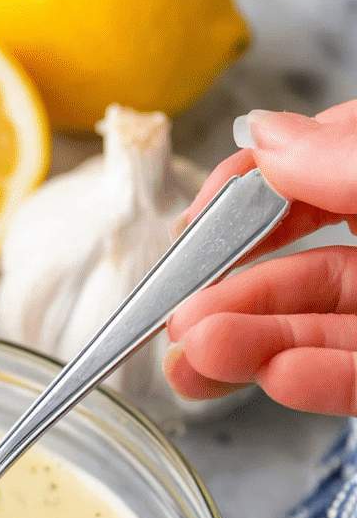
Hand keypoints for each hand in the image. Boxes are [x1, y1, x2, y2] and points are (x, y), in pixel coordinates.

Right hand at [165, 102, 356, 415]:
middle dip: (232, 291)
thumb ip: (351, 159)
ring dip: (253, 344)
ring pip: (320, 327)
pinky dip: (317, 384)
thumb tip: (266, 134)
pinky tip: (275, 379)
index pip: (315, 169)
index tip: (197, 218)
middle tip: (179, 316)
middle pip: (305, 265)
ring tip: (199, 357)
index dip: (250, 189)